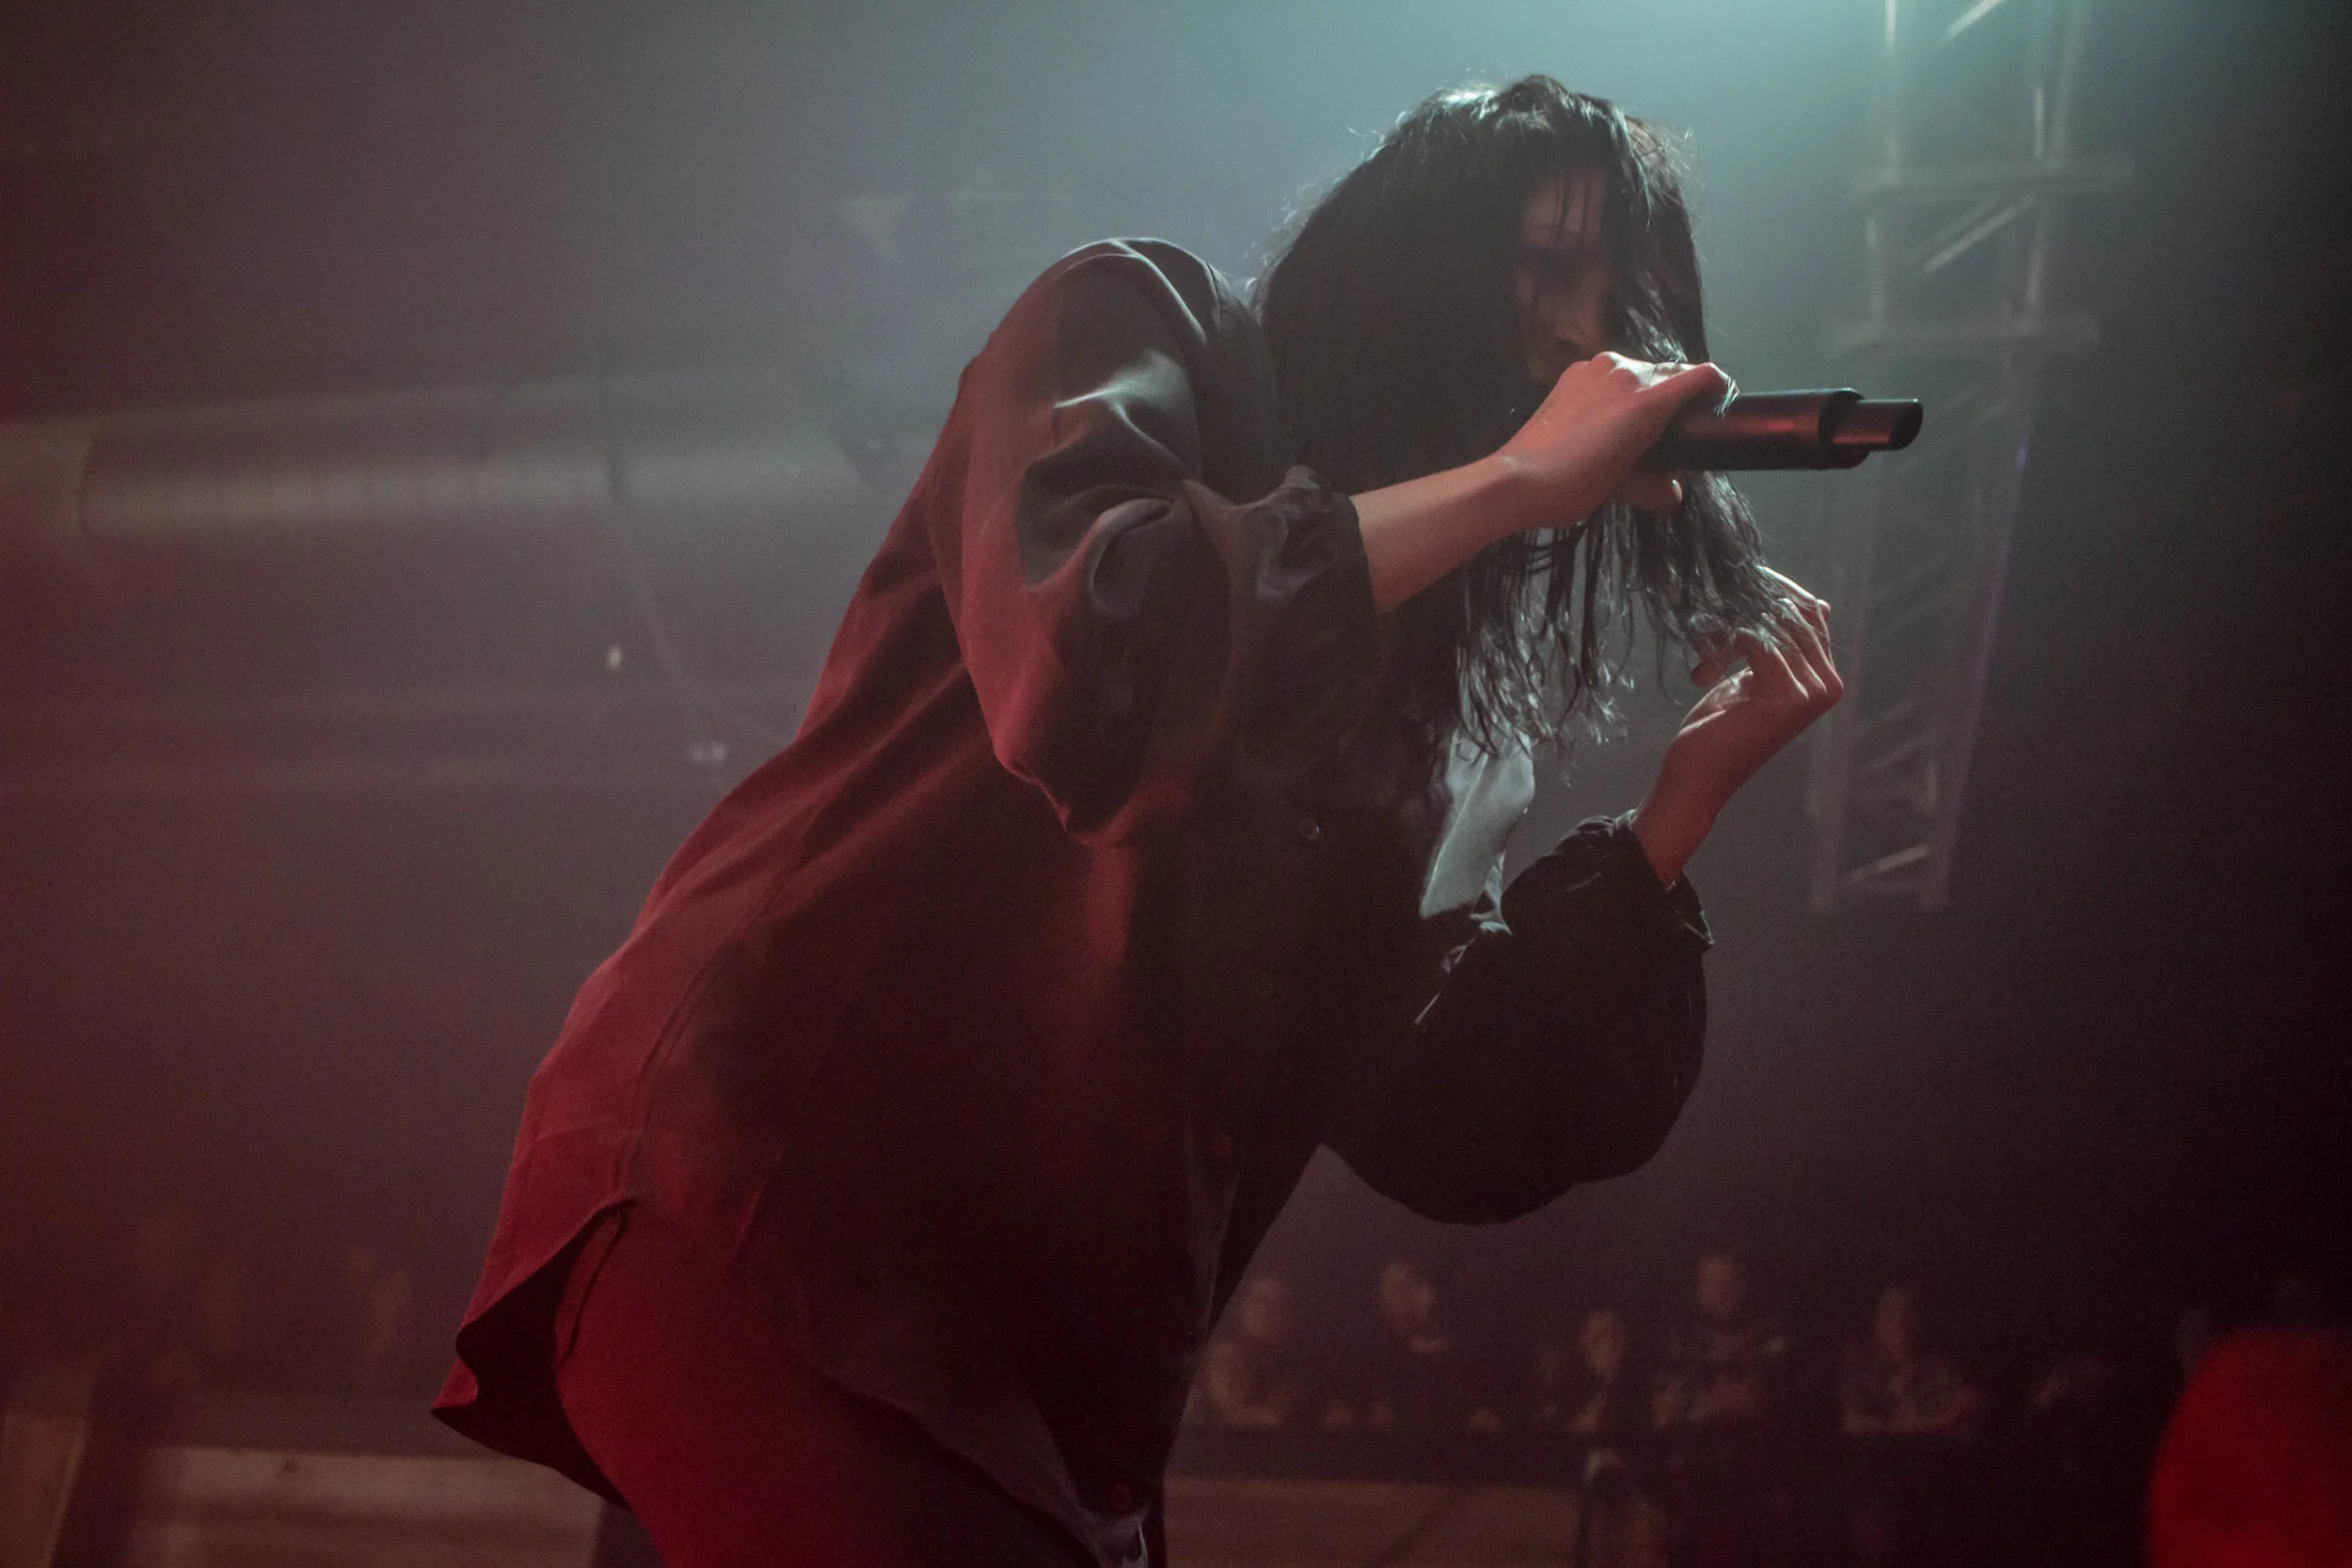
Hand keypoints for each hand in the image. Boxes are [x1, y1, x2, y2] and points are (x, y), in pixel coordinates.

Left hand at [1491, 354, 1730, 526]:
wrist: (1517, 479)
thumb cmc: (1574, 486)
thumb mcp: (1622, 489)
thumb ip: (1654, 487)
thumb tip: (1671, 494)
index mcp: (1647, 401)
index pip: (1700, 376)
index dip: (1718, 385)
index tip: (1720, 400)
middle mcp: (1625, 373)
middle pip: (1670, 372)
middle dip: (1680, 394)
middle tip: (1677, 425)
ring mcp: (1596, 369)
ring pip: (1638, 371)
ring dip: (1646, 390)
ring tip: (1638, 424)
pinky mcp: (1573, 374)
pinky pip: (1609, 374)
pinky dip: (1617, 389)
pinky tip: (1606, 417)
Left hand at [1631, 568, 1841, 883]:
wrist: (1699, 777)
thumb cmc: (1719, 728)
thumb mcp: (1755, 678)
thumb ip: (1783, 645)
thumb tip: (1822, 603)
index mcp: (1826, 679)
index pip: (1808, 612)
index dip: (1769, 591)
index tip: (1729, 586)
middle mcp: (1829, 685)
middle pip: (1791, 613)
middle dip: (1744, 604)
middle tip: (1705, 618)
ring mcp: (1813, 692)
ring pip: (1769, 624)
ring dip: (1726, 628)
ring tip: (1700, 648)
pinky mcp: (1787, 696)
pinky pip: (1755, 639)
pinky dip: (1721, 644)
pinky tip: (1703, 673)